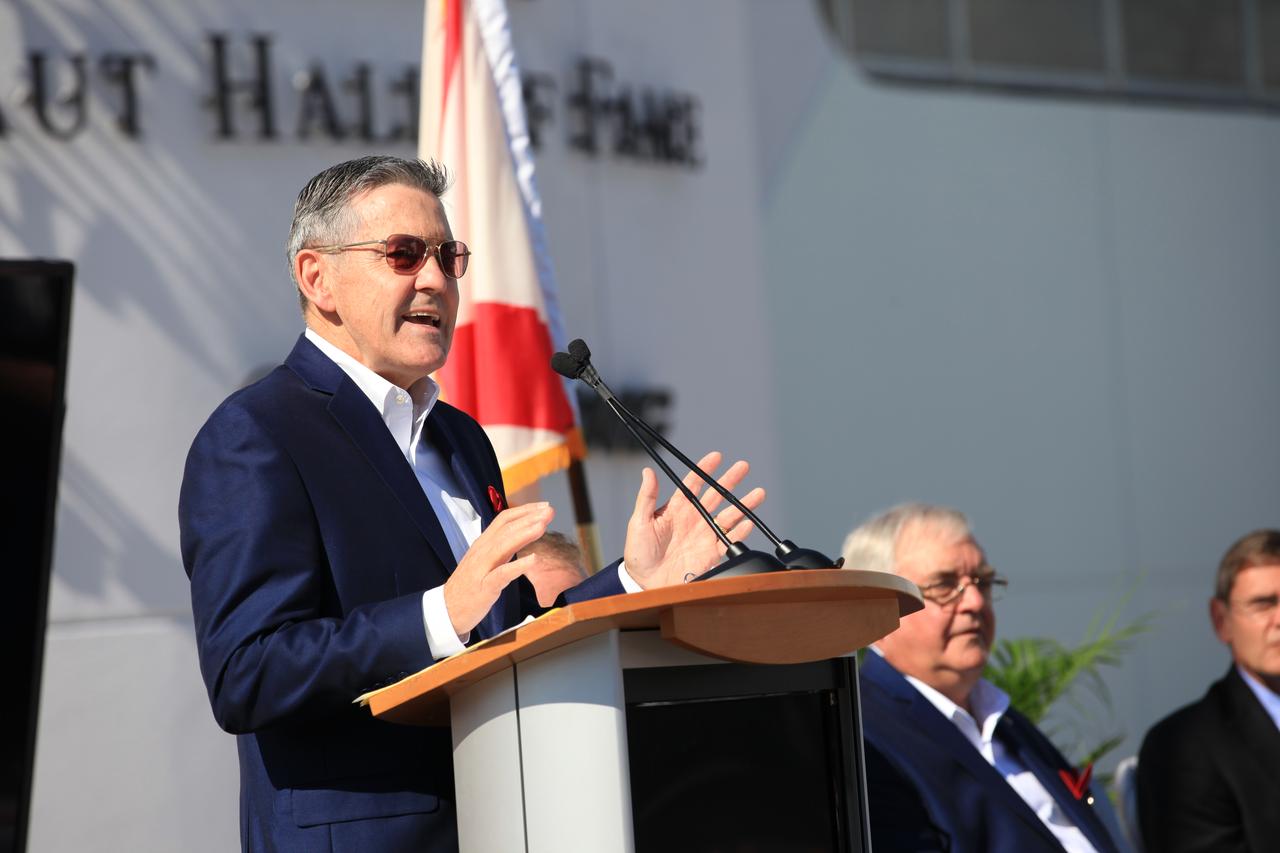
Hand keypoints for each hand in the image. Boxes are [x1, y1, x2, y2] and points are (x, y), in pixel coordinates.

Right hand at [443, 502, 553, 634]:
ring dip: (525, 534)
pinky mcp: (485, 586)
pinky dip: (518, 565)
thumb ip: (500, 546)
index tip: (544, 506)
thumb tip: (520, 534)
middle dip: (529, 518)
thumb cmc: (469, 585)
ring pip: (504, 545)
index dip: (524, 510)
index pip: (504, 519)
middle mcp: (482, 551)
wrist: (447, 609)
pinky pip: (502, 574)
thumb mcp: (484, 560)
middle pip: (506, 528)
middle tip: (549, 511)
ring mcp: (482, 568)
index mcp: (483, 544)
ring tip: (543, 526)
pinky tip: (533, 559)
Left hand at [622, 451, 765, 588]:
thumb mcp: (639, 522)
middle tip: (743, 467)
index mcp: (677, 508)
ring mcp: (704, 535)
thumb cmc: (638, 553)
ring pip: (728, 515)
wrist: (645, 584)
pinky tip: (748, 522)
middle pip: (716, 495)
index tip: (716, 457)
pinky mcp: (711, 554)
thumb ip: (646, 497)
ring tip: (758, 493)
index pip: (694, 483)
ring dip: (743, 504)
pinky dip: (740, 532)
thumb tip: (648, 471)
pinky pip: (729, 541)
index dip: (705, 469)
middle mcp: (694, 519)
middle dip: (730, 480)